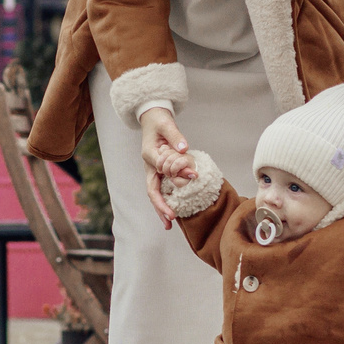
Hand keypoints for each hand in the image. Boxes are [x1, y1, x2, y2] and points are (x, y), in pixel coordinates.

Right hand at [138, 109, 189, 227]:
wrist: (152, 118)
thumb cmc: (158, 121)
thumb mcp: (166, 124)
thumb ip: (175, 136)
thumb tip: (184, 148)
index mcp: (150, 154)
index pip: (161, 168)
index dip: (176, 175)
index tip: (193, 178)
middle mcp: (150, 166)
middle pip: (152, 190)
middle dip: (160, 206)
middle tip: (170, 219)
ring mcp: (153, 170)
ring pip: (155, 194)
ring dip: (161, 209)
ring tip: (168, 225)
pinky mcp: (158, 172)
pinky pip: (160, 190)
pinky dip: (164, 202)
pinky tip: (171, 213)